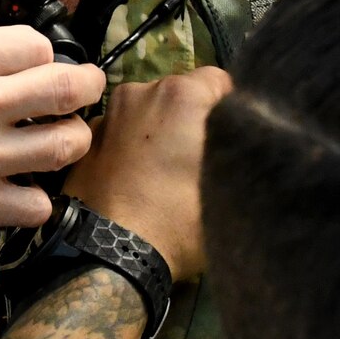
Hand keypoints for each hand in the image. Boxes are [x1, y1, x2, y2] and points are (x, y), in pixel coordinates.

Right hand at [0, 0, 105, 327]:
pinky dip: (35, 200)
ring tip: (61, 138)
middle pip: (67, 86)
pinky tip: (21, 191)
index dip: (39, 50)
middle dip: (83, 86)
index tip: (35, 59)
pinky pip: (37, 205)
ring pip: (65, 145)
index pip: (32, 42)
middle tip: (83, 89)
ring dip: (69, 141)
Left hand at [62, 67, 231, 280]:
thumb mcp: (234, 188)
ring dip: (160, 131)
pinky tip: (137, 180)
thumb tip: (254, 139)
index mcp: (182, 93)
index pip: (222, 82)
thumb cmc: (179, 220)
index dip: (233, 110)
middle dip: (193, 119)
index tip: (233, 141)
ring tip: (166, 173)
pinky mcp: (85, 143)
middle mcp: (140, 90)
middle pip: (182, 94)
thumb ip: (247, 151)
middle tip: (200, 161)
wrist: (109, 256)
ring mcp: (108, 114)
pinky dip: (132, 147)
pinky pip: (121, 134)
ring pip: (148, 112)